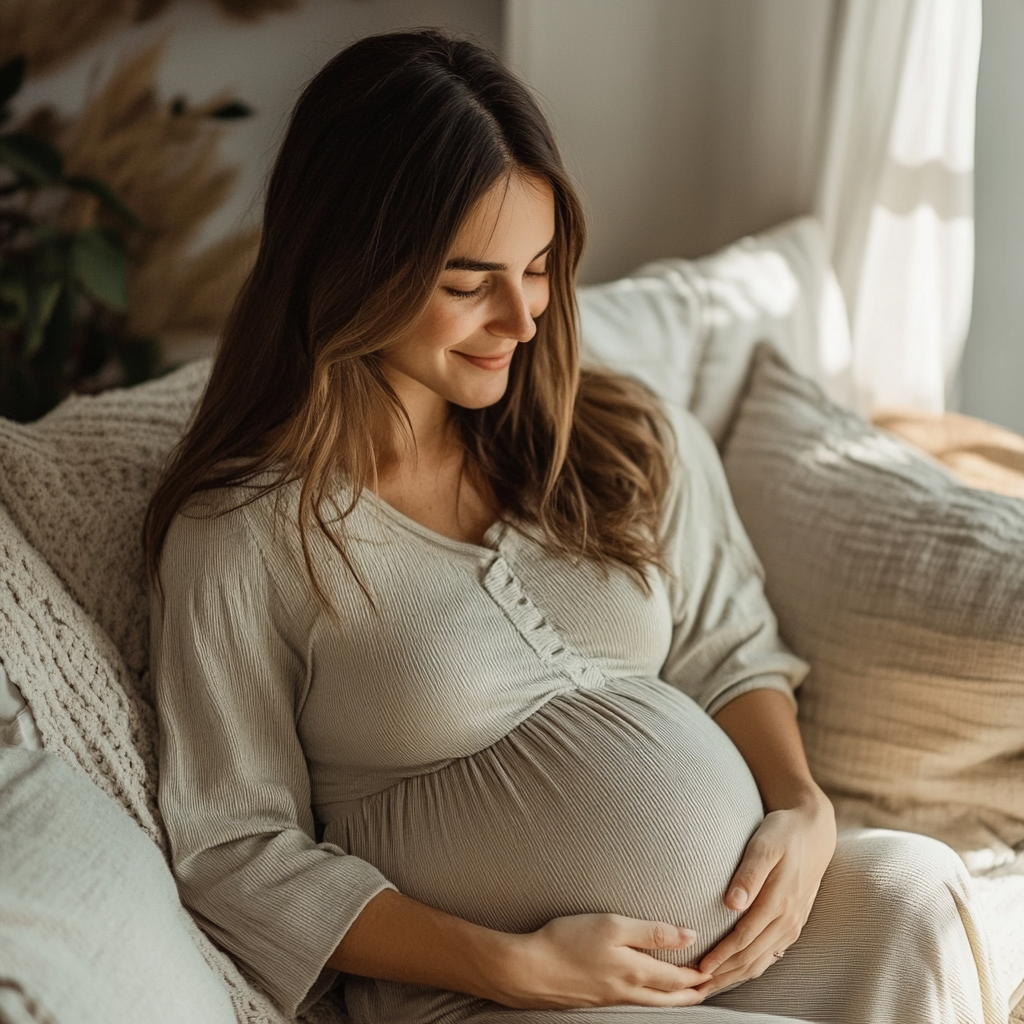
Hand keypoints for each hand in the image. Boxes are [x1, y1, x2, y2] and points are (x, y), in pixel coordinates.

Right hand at [496, 913, 711, 1009]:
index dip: (699, 975)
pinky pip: (634, 1002)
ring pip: (652, 1003)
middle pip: (669, 998)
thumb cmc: (568, 941)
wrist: (528, 970)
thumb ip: (652, 932)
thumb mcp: (612, 926)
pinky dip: (650, 998)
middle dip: (691, 994)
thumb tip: (690, 937)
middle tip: (708, 988)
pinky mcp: (595, 1000)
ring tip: (684, 993)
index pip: (678, 979)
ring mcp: (610, 999)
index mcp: (636, 973)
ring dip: (673, 999)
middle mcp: (627, 991)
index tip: (715, 970)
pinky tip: (643, 990)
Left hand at [695, 791, 835, 996]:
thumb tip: (732, 903)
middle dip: (724, 974)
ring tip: (709, 986)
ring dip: (735, 976)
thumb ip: (749, 874)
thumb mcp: (764, 845)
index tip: (698, 967)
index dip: (721, 956)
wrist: (815, 831)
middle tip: (695, 987)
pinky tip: (735, 971)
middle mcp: (788, 919)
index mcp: (779, 902)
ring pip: (762, 961)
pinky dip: (751, 967)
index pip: (744, 938)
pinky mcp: (793, 924)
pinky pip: (771, 954)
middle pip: (752, 957)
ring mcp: (793, 924)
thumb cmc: (783, 833)